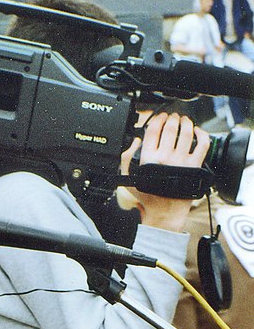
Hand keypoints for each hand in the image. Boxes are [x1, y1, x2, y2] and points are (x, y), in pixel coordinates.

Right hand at [120, 112, 208, 231]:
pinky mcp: (194, 166)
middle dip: (172, 118)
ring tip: (185, 121)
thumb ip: (126, 158)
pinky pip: (202, 144)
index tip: (160, 117)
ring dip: (186, 122)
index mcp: (148, 160)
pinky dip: (202, 133)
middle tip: (173, 117)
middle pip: (171, 128)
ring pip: (187, 132)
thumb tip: (136, 140)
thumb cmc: (148, 196)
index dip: (158, 119)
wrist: (164, 211)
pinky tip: (198, 131)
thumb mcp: (129, 179)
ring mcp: (181, 162)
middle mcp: (165, 159)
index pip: (153, 130)